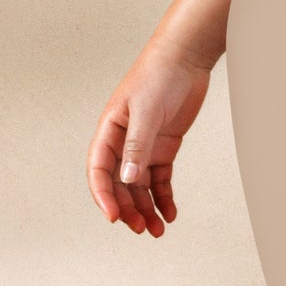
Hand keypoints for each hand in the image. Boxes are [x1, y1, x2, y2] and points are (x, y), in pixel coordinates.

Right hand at [87, 42, 212, 235]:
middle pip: (120, 185)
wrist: (186, 57)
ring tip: (157, 229)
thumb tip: (128, 180)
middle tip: (142, 228)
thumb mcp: (146, 110)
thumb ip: (137, 145)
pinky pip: (160, 178)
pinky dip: (164, 197)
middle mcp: (124, 142)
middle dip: (128, 209)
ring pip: (140, 187)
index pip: (99, 171)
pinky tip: (170, 212)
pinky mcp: (164, 146)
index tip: (114, 216)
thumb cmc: (159, 74)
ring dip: (146, 208)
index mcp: (109, 131)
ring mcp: (145, 146)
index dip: (104, 196)